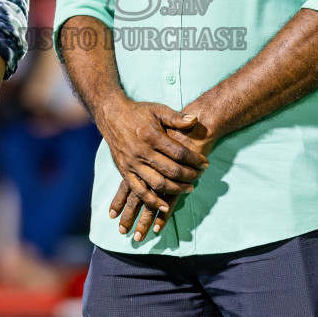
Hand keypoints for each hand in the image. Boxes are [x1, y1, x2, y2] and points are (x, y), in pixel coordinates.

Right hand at [94, 98, 207, 228]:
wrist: (111, 115)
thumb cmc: (138, 112)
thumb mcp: (158, 109)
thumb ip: (177, 117)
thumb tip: (195, 120)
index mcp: (152, 136)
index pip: (179, 153)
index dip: (195, 160)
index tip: (205, 164)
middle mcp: (141, 151)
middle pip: (171, 170)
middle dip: (189, 175)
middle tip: (200, 176)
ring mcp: (132, 163)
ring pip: (157, 183)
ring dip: (176, 189)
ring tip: (189, 188)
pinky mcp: (124, 171)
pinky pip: (139, 191)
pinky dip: (152, 201)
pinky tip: (164, 206)